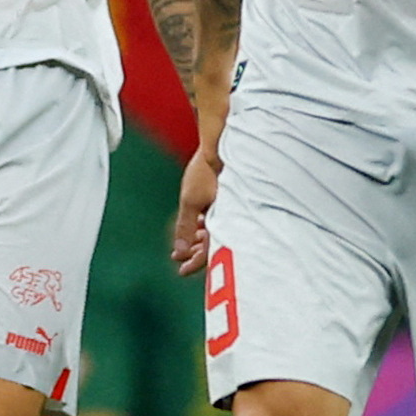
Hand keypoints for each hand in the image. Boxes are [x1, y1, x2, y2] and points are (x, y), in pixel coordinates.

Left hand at [172, 144, 221, 274]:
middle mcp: (234, 219)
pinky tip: (200, 222)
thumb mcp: (191, 201)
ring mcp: (234, 209)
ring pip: (219, 231)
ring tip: (186, 242)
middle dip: (195, 252)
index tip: (181, 270)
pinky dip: (209, 224)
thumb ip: (186, 228)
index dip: (194, 264)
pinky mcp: (234, 199)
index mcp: (227, 223)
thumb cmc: (209, 170)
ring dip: (201, 238)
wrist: (223, 144)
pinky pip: (222, 218)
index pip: (210, 254)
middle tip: (180, 258)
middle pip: (215, 245)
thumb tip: (180, 252)